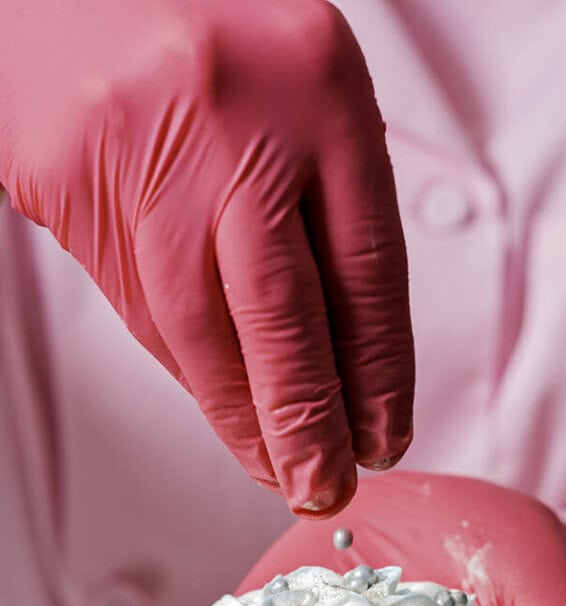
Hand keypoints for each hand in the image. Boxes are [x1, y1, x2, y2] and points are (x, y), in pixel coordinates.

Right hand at [0, 0, 412, 515]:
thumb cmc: (213, 25)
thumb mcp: (310, 88)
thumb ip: (331, 205)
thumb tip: (345, 361)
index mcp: (319, 88)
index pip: (366, 270)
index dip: (377, 374)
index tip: (385, 435)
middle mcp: (231, 123)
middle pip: (281, 316)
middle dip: (307, 423)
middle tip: (325, 486)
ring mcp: (139, 152)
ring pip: (197, 328)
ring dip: (240, 417)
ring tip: (273, 466)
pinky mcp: (65, 180)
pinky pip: (136, 306)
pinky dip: (186, 367)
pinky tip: (218, 399)